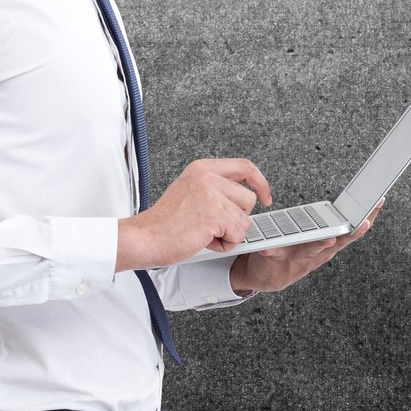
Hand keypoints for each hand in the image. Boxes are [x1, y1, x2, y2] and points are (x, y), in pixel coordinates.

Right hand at [117, 158, 271, 269]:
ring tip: (204, 233)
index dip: (260, 182)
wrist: (145, 237)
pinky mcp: (214, 215)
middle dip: (237, 218)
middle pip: (249, 199)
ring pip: (245, 220)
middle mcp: (207, 176)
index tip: (265, 197)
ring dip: (228, 233)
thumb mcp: (190, 191)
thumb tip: (246, 195)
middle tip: (211, 225)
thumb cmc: (165, 222)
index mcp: (202, 168)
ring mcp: (211, 194)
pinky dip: (224, 244)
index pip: (245, 166)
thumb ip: (215, 187)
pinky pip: (238, 234)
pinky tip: (204, 240)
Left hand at [228, 198, 382, 295]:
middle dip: (350, 234)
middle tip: (364, 223)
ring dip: (319, 244)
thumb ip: (326, 227)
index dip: (366, 218)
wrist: (266, 277)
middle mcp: (316, 253)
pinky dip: (271, 249)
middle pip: (336, 242)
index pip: (350, 231)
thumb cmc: (292, 253)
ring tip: (327, 239)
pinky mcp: (276, 260)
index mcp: (326, 246)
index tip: (379, 202)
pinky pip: (274, 253)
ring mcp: (298, 258)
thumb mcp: (314, 243)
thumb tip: (342, 204)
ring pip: (311, 249)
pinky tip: (266, 247)